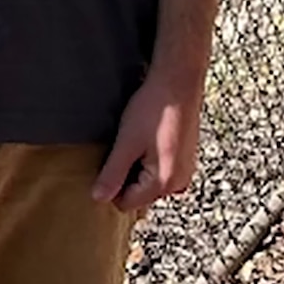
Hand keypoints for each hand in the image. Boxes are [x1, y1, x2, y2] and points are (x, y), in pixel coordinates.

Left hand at [91, 71, 202, 212]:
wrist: (179, 81)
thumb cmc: (153, 109)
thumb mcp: (127, 142)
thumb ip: (113, 173)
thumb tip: (98, 198)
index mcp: (164, 184)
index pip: (126, 202)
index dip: (111, 184)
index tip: (107, 159)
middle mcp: (179, 184)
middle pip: (139, 193)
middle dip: (127, 174)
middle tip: (122, 146)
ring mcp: (184, 171)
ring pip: (149, 180)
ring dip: (138, 165)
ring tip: (135, 139)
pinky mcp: (185, 158)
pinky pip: (161, 169)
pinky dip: (150, 157)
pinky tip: (147, 136)